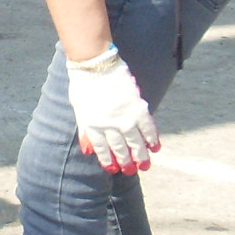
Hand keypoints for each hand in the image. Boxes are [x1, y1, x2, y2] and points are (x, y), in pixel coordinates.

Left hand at [66, 45, 158, 173]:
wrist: (95, 63)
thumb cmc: (83, 83)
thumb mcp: (79, 108)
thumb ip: (85, 129)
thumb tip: (87, 149)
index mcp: (92, 126)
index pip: (102, 149)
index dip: (108, 159)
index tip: (113, 169)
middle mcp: (108, 125)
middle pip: (120, 148)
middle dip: (127, 162)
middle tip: (133, 171)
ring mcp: (124, 117)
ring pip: (135, 142)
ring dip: (141, 155)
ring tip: (145, 165)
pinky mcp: (137, 107)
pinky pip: (148, 127)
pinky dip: (152, 138)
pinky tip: (155, 147)